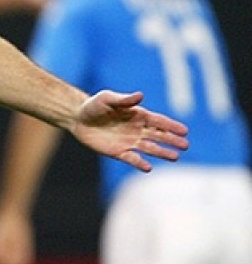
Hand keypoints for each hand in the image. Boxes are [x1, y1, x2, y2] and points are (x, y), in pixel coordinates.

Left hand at [72, 90, 188, 171]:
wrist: (78, 118)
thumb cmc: (94, 105)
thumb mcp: (108, 99)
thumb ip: (124, 99)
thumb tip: (141, 95)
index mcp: (138, 115)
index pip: (158, 121)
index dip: (171, 126)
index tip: (185, 131)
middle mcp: (136, 129)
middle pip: (158, 136)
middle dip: (172, 140)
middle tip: (185, 145)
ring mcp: (128, 141)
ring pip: (149, 148)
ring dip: (162, 153)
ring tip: (175, 157)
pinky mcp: (118, 152)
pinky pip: (132, 159)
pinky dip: (140, 163)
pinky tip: (148, 168)